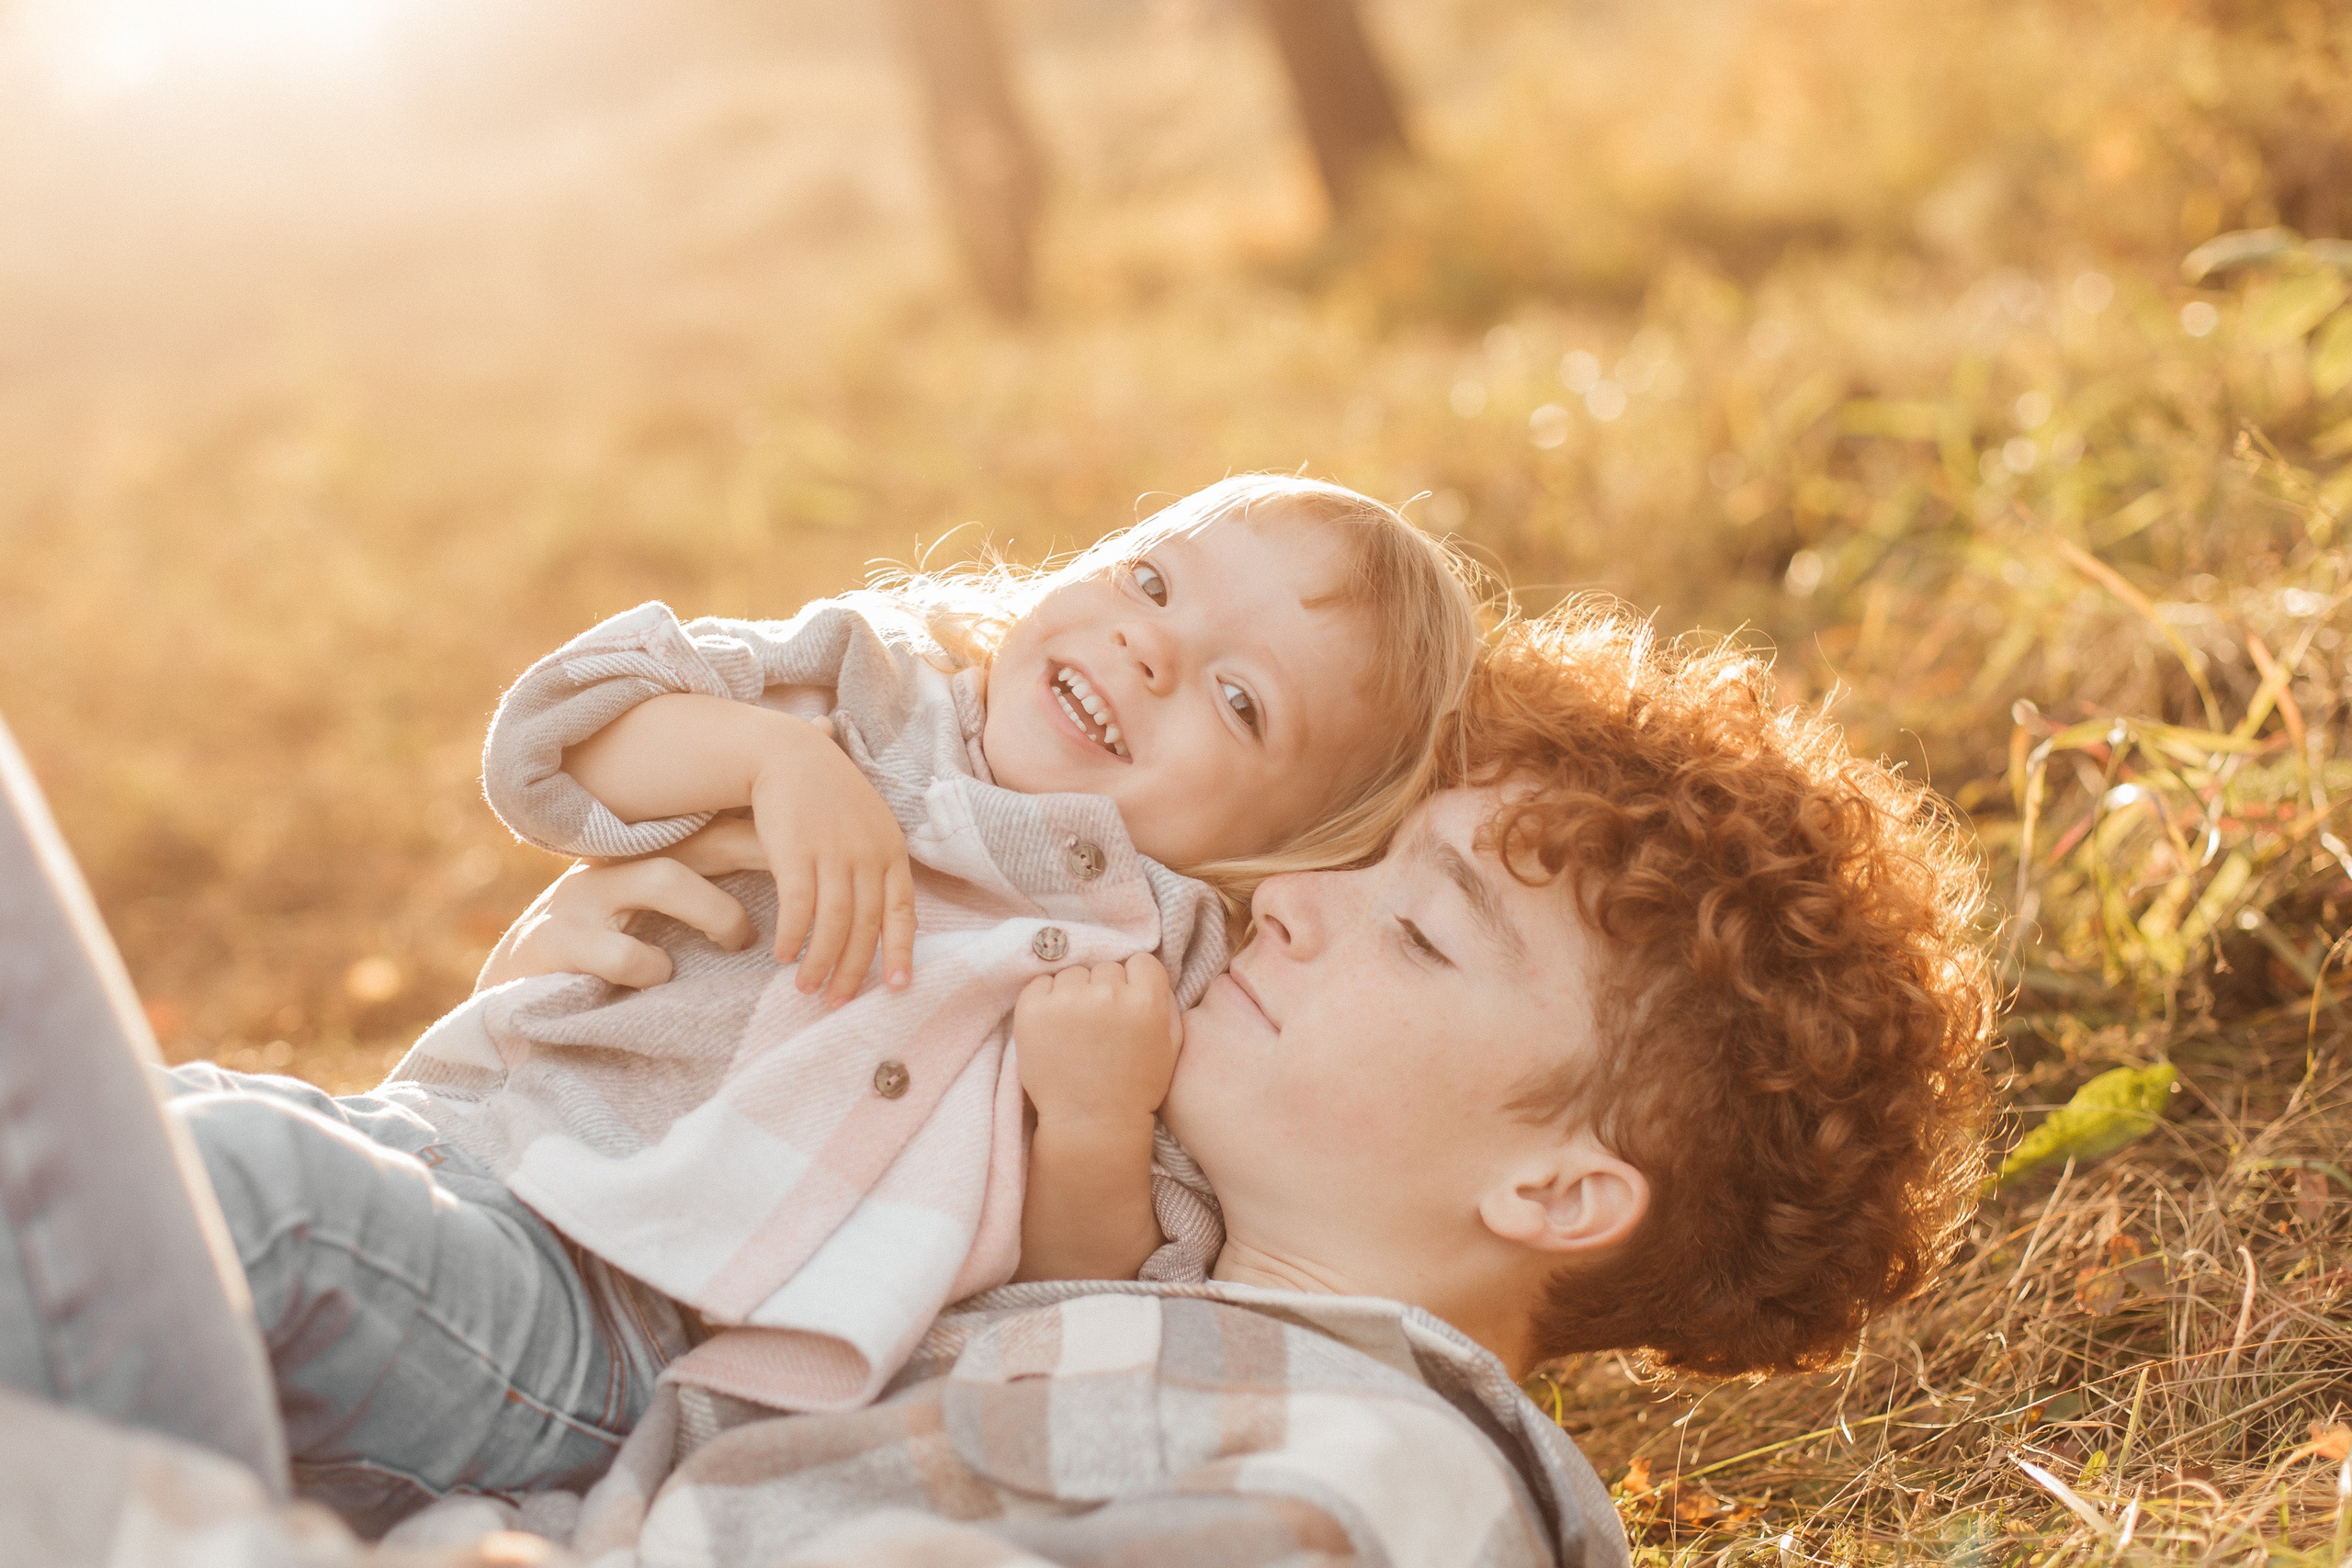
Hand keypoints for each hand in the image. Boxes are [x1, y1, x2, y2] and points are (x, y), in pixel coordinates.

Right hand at [561, 694, 916, 1004]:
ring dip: (714, 909)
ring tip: (738, 939)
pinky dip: (647, 965)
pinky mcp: (561, 941)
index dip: (781, 834)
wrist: (514, 982)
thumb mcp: (653, 913)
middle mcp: (622, 864)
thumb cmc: (603, 944)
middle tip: (805, 887)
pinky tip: (661, 975)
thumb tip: (787, 877)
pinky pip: (619, 951)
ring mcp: (588, 899)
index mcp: (651, 856)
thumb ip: (712, 890)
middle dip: (761, 852)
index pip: (728, 830)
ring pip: (663, 877)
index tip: (831, 844)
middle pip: (704, 839)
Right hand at [750, 718, 918, 1005]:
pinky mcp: (796, 850)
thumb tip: (882, 919)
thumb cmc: (828, 796)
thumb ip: (877, 868)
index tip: (898, 987)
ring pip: (834, 923)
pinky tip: (782, 954)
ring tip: (806, 988)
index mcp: (891, 850)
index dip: (901, 952)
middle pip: (866, 926)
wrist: (790, 755)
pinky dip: (793, 935)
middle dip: (854, 970)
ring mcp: (833, 852)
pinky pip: (799, 906)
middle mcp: (868, 854)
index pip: (902, 911)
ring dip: (820, 962)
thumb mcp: (867, 827)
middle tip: (838, 1002)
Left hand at [1011, 955, 1181, 1133]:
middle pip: (1106, 968)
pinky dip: (1046, 999)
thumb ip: (1164, 1001)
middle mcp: (1107, 994)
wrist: (1090, 1123)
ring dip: (1075, 993)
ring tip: (1076, 1031)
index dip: (1135, 983)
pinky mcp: (1032, 1009)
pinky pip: (1041, 983)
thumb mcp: (1170, 1045)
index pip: (1141, 962)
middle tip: (1101, 1026)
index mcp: (1145, 1001)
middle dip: (1105, 990)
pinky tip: (1054, 1028)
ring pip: (1073, 974)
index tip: (1128, 1006)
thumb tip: (1145, 971)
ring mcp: (1066, 1000)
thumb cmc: (1134, 1087)